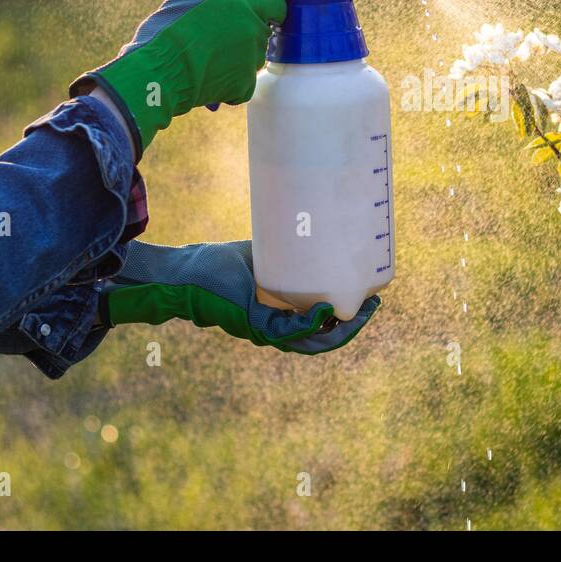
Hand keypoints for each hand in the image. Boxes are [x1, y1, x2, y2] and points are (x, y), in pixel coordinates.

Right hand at [71, 0, 284, 157]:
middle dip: (245, 29)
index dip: (267, 4)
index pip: (277, 3)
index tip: (254, 9)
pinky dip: (231, 79)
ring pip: (253, 55)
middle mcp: (254, 33)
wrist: (157, 74)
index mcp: (244, 6)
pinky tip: (209, 73)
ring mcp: (252, 62)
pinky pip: (244, 79)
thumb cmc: (167, 31)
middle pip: (262, 29)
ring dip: (237, 54)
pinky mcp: (244, 87)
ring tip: (207, 55)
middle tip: (216, 34)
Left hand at [102, 240, 379, 354]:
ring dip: (341, 329)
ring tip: (362, 309)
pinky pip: (289, 331)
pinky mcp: (254, 323)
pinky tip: (327, 312)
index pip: (322, 327)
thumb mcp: (264, 255)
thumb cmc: (219, 265)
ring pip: (312, 341)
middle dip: (353, 324)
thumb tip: (314, 220)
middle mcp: (275, 330)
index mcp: (281, 318)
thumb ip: (286, 249)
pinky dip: (311, 325)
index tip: (372, 297)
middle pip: (324, 337)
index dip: (349, 318)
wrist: (185, 272)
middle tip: (375, 303)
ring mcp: (265, 330)